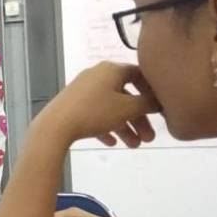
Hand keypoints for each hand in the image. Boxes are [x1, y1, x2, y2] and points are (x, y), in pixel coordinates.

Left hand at [37, 62, 159, 147]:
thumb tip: (159, 101)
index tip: (160, 108)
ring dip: (124, 127)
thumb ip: (148, 103)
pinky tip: (111, 143)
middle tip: (149, 139)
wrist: (55, 125)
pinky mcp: (72, 104)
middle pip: (125, 96)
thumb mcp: (128, 108)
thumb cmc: (96, 112)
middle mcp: (97, 75)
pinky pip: (95, 114)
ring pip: (111, 108)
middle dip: (139, 119)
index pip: (139, 74)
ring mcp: (83, 90)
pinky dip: (105, 127)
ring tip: (133, 146)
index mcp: (111, 70)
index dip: (152, 91)